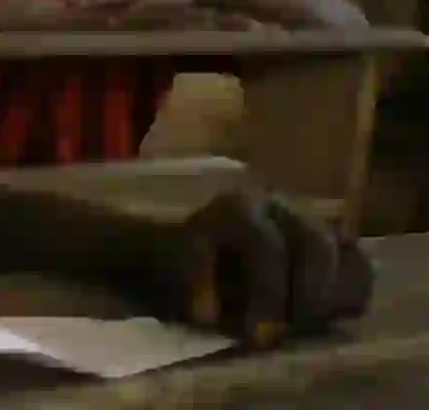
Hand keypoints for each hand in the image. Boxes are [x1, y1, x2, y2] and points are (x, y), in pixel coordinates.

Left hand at [163, 190, 373, 347]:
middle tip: (290, 331)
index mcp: (238, 207)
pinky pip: (357, 266)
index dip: (268, 292)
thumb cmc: (187, 267)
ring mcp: (311, 218)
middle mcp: (280, 203)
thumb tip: (210, 314)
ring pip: (345, 253)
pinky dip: (347, 294)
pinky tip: (323, 318)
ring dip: (331, 297)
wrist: (195, 253)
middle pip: (316, 245)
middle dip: (307, 296)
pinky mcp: (331, 238)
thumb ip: (199, 291)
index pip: (268, 245)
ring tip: (307, 325)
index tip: (258, 333)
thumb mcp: (180, 274)